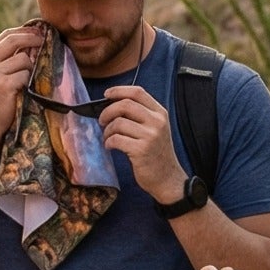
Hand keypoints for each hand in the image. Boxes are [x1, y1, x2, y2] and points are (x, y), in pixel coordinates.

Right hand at [0, 24, 43, 136]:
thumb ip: (8, 57)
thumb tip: (33, 39)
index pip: (7, 35)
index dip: (25, 31)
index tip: (40, 32)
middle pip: (14, 40)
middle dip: (33, 39)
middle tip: (45, 41)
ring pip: (23, 59)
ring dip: (30, 68)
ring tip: (26, 81)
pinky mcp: (4, 85)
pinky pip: (25, 75)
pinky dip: (28, 82)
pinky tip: (23, 90)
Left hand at [97, 84, 187, 203]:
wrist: (167, 178)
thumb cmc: (155, 153)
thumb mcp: (155, 129)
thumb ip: (140, 115)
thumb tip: (112, 104)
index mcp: (160, 113)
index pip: (137, 92)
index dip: (118, 90)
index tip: (106, 94)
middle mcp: (157, 121)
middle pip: (125, 104)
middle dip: (107, 111)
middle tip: (102, 121)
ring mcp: (150, 136)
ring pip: (118, 123)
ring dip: (107, 131)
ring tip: (108, 138)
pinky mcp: (141, 150)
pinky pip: (116, 139)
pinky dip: (108, 142)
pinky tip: (110, 147)